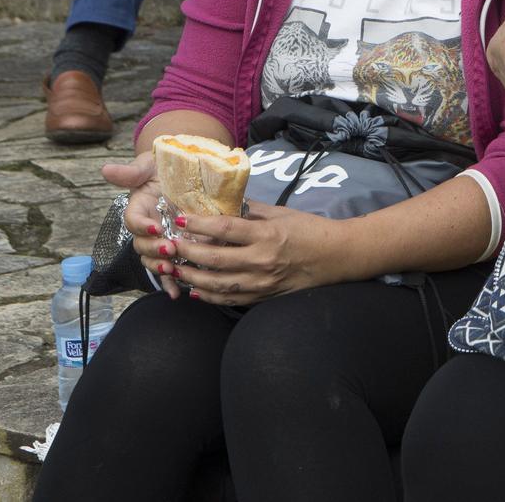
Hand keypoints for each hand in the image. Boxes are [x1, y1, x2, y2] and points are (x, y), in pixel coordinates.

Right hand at [103, 150, 185, 299]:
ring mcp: (161, 240)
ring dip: (160, 267)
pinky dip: (171, 283)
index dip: (142, 226)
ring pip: (153, 260)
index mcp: (139, 209)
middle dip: (154, 250)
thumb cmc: (164, 168)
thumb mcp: (150, 166)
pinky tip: (176, 294)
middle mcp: (147, 228)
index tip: (155, 227)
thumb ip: (131, 172)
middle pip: (142, 245)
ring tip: (171, 268)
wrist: (187, 173)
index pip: (133, 221)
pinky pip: (170, 271)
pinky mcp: (177, 248)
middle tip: (169, 248)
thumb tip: (106, 169)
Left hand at [161, 202, 341, 304]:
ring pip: (217, 283)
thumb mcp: (282, 213)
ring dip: (192, 276)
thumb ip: (251, 211)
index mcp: (267, 235)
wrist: (336, 257)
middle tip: (168, 245)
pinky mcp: (264, 296)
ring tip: (173, 268)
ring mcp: (262, 282)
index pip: (225, 229)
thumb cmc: (311, 230)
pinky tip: (194, 289)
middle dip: (187, 252)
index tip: (181, 219)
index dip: (200, 224)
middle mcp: (262, 260)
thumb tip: (224, 204)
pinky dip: (209, 296)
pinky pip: (230, 299)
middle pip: (215, 259)